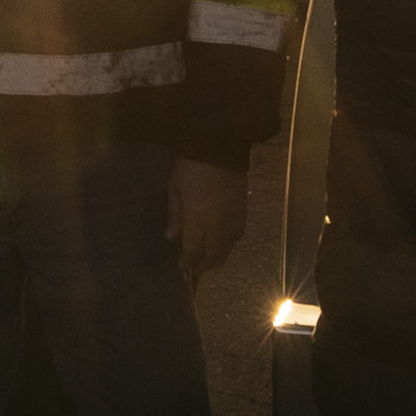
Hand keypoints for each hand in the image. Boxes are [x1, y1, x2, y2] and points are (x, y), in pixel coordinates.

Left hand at [169, 157, 247, 286]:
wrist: (219, 146)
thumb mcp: (175, 188)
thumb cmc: (190, 166)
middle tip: (196, 269)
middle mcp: (217, 222)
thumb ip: (174, 215)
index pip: (193, 249)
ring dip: (218, 258)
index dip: (187, 262)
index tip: (182, 267)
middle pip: (213, 254)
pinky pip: (239, 234)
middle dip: (204, 265)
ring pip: (228, 247)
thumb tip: (171, 237)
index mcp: (196, 217)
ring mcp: (232, 217)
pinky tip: (224, 243)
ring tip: (210, 261)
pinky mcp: (243, 209)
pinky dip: (230, 243)